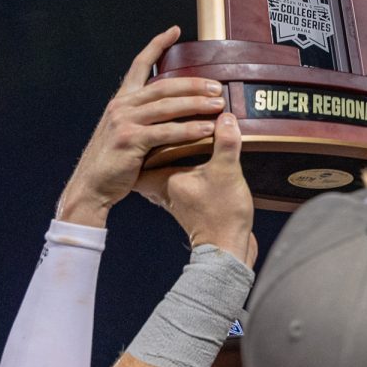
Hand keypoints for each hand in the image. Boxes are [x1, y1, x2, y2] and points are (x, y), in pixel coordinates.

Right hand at [56, 26, 225, 226]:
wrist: (92, 185)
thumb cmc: (113, 162)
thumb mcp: (123, 132)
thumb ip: (142, 118)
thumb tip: (169, 110)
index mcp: (121, 100)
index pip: (139, 64)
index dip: (156, 45)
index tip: (173, 31)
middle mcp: (121, 105)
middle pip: (163, 85)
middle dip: (193, 83)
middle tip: (217, 86)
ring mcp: (124, 121)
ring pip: (168, 106)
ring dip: (196, 104)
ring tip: (218, 105)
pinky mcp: (130, 139)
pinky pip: (166, 131)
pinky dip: (188, 129)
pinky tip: (206, 129)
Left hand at [135, 113, 254, 265]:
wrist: (228, 249)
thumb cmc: (221, 217)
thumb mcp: (226, 174)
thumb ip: (225, 143)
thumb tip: (225, 117)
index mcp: (163, 178)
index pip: (137, 154)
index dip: (138, 136)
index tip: (146, 120)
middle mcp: (164, 187)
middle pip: (147, 158)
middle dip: (152, 138)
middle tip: (160, 119)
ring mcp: (175, 195)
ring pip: (161, 166)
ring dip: (168, 149)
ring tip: (179, 129)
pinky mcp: (189, 200)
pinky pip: (178, 173)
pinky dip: (182, 160)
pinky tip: (198, 150)